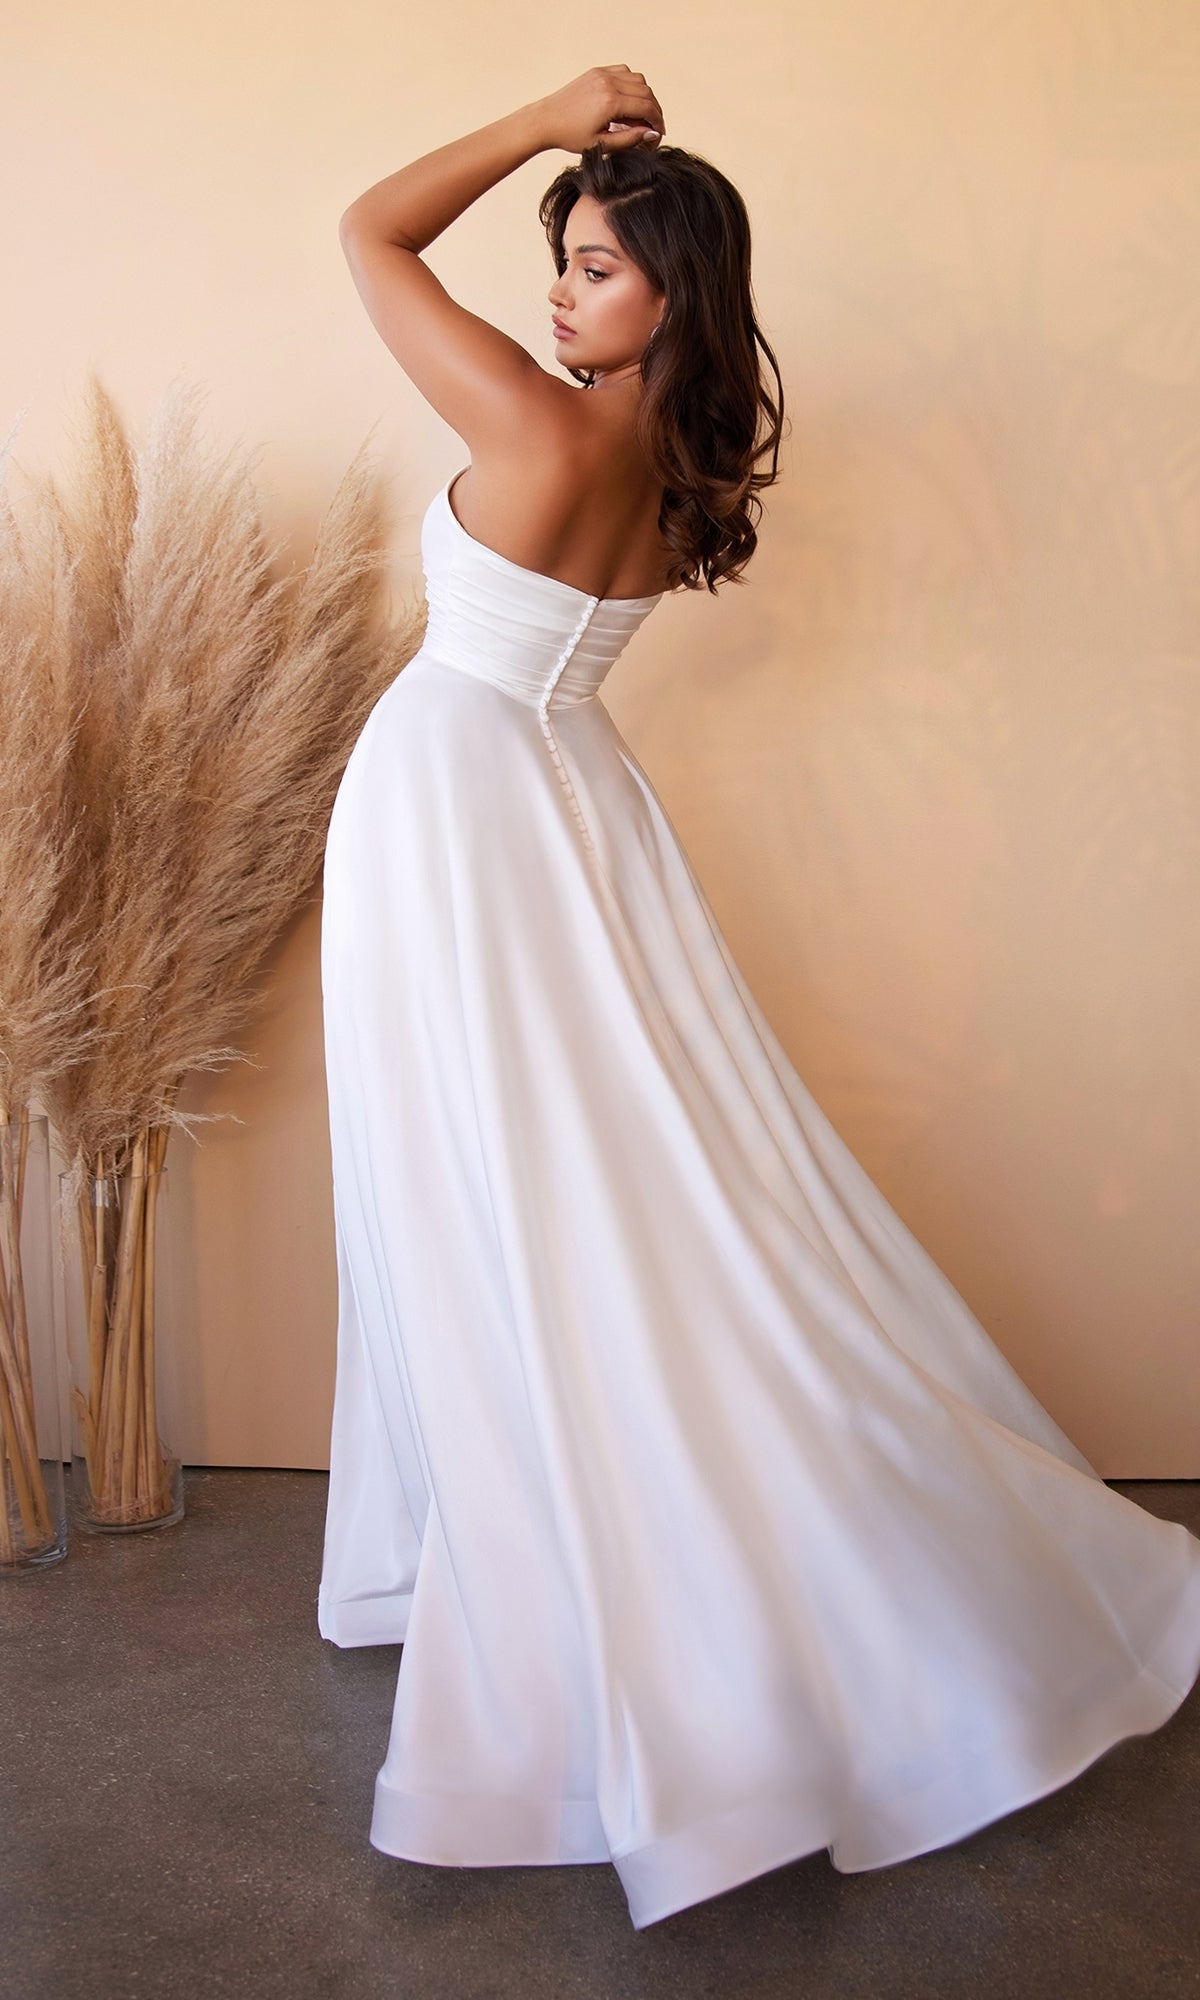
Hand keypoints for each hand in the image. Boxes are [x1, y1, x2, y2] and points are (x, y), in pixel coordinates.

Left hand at [534, 66, 664, 154]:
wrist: (546, 120)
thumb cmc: (571, 136)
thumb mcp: (602, 144)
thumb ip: (630, 139)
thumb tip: (652, 133)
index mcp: (610, 102)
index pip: (646, 107)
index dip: (657, 121)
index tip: (660, 133)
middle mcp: (608, 83)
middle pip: (645, 91)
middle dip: (654, 109)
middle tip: (654, 125)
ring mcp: (602, 74)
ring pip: (637, 79)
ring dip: (645, 95)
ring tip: (642, 114)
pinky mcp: (597, 71)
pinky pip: (624, 72)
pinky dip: (632, 84)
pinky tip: (629, 100)